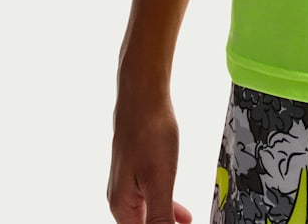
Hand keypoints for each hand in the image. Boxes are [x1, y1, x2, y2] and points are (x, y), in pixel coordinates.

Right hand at [107, 85, 192, 223]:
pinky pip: (149, 198)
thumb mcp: (159, 182)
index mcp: (122, 207)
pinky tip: (180, 210)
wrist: (143, 96)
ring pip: (146, 214)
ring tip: (187, 223)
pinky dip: (165, 207)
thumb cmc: (149, 134)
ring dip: (166, 222)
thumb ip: (160, 217)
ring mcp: (126, 184)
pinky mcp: (136, 170)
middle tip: (188, 223)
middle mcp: (120, 199)